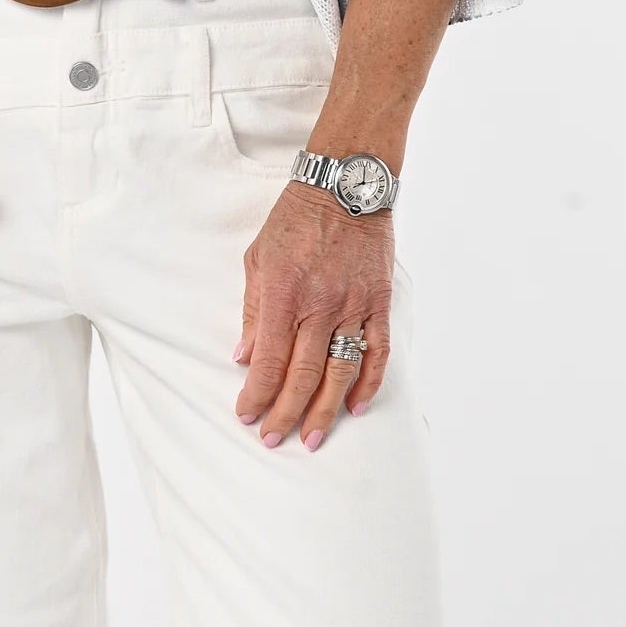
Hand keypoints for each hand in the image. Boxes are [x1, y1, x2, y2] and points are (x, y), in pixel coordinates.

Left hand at [233, 184, 399, 449]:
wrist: (345, 186)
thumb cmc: (295, 220)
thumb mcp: (257, 259)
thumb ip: (253, 311)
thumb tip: (246, 357)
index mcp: (284, 293)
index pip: (269, 360)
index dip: (257, 394)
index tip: (247, 415)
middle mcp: (320, 304)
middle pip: (302, 375)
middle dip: (286, 413)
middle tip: (274, 439)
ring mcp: (354, 306)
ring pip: (339, 372)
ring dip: (325, 411)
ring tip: (313, 439)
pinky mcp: (379, 303)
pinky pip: (376, 352)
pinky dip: (368, 384)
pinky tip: (355, 407)